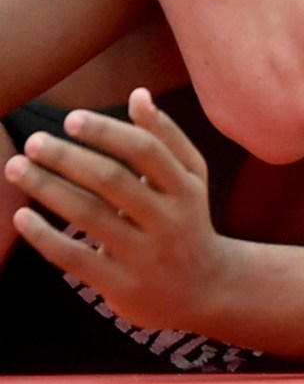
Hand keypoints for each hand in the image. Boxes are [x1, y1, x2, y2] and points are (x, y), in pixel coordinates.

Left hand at [3, 88, 230, 331]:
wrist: (205, 288)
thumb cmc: (189, 218)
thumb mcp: (191, 176)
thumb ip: (165, 135)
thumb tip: (138, 94)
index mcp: (184, 186)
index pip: (144, 150)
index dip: (106, 132)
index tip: (70, 119)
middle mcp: (167, 218)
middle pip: (112, 180)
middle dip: (68, 157)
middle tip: (34, 142)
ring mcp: (144, 254)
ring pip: (90, 215)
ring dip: (48, 189)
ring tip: (17, 168)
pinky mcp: (122, 285)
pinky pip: (77, 258)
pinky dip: (46, 237)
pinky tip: (22, 217)